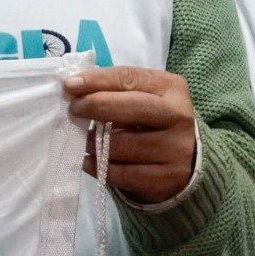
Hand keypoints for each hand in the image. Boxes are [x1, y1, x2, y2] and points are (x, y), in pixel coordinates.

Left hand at [67, 66, 198, 205]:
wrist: (185, 160)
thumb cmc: (153, 122)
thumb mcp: (143, 98)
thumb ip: (115, 91)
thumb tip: (74, 88)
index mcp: (172, 89)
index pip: (131, 78)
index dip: (97, 80)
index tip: (70, 85)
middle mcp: (179, 116)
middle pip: (133, 107)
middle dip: (97, 106)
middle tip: (74, 109)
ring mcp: (175, 149)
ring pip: (123, 144)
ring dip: (94, 143)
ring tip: (84, 141)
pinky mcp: (166, 177)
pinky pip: (122, 173)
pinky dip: (99, 167)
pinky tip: (88, 162)